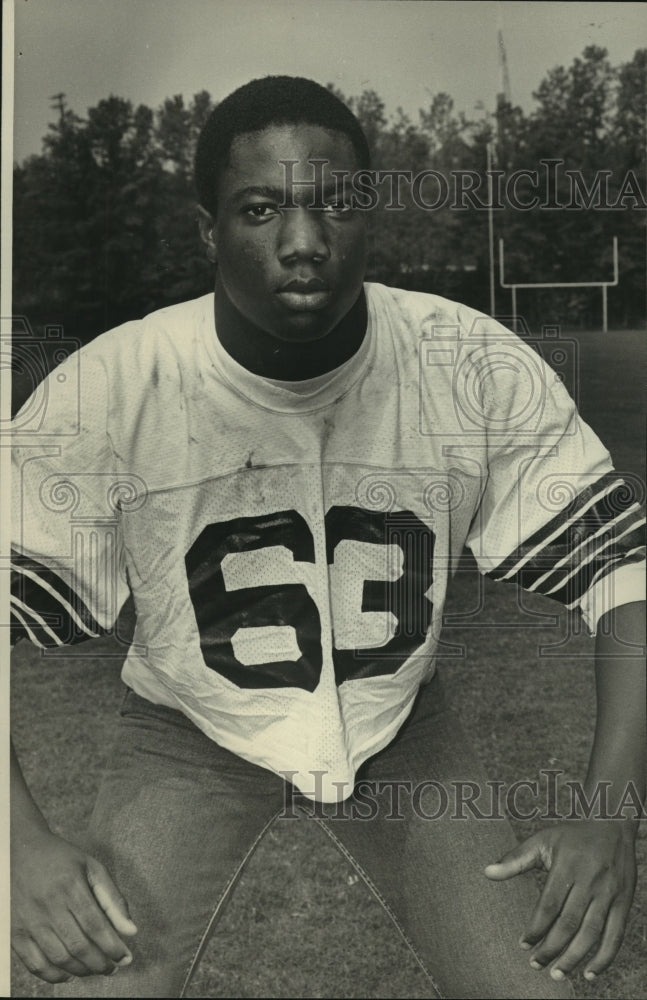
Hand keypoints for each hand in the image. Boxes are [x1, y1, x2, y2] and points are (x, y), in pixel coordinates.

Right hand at [12, 826, 137, 983]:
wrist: (20, 850)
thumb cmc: (61, 859)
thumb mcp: (92, 867)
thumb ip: (113, 899)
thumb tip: (131, 931)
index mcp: (71, 886)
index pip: (96, 926)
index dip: (113, 947)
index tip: (126, 957)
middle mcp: (49, 905)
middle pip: (79, 946)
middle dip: (100, 963)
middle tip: (113, 967)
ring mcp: (30, 921)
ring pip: (59, 958)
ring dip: (81, 971)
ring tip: (95, 969)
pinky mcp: (15, 932)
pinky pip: (35, 964)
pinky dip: (53, 975)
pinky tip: (68, 974)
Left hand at [484, 819, 636, 981]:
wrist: (613, 822)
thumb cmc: (573, 835)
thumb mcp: (544, 840)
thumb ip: (516, 859)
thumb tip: (487, 872)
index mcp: (567, 865)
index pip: (549, 905)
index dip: (536, 928)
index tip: (523, 944)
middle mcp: (590, 880)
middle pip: (569, 922)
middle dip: (551, 948)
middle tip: (536, 964)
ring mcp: (609, 893)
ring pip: (591, 933)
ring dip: (574, 958)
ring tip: (557, 973)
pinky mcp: (624, 902)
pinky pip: (616, 935)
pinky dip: (604, 958)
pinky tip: (589, 973)